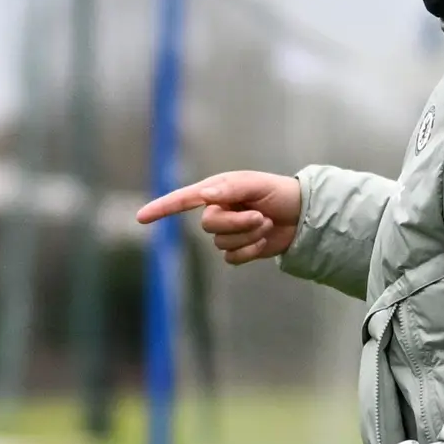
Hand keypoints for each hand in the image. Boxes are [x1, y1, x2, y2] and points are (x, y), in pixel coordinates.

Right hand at [140, 170, 302, 266]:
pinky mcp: (238, 249)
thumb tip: (205, 195)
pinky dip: (250, 251)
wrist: (302, 216)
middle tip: (260, 216)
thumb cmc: (279, 193)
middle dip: (236, 223)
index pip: (182, 200)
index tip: (141, 217)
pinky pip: (232, 258)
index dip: (161, 208)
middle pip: (208, 226)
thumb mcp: (255, 185)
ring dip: (247, 236)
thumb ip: (229, 189)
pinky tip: (264, 241)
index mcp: (217, 191)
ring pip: (221, 243)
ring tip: (266, 223)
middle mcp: (218, 210)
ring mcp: (227, 232)